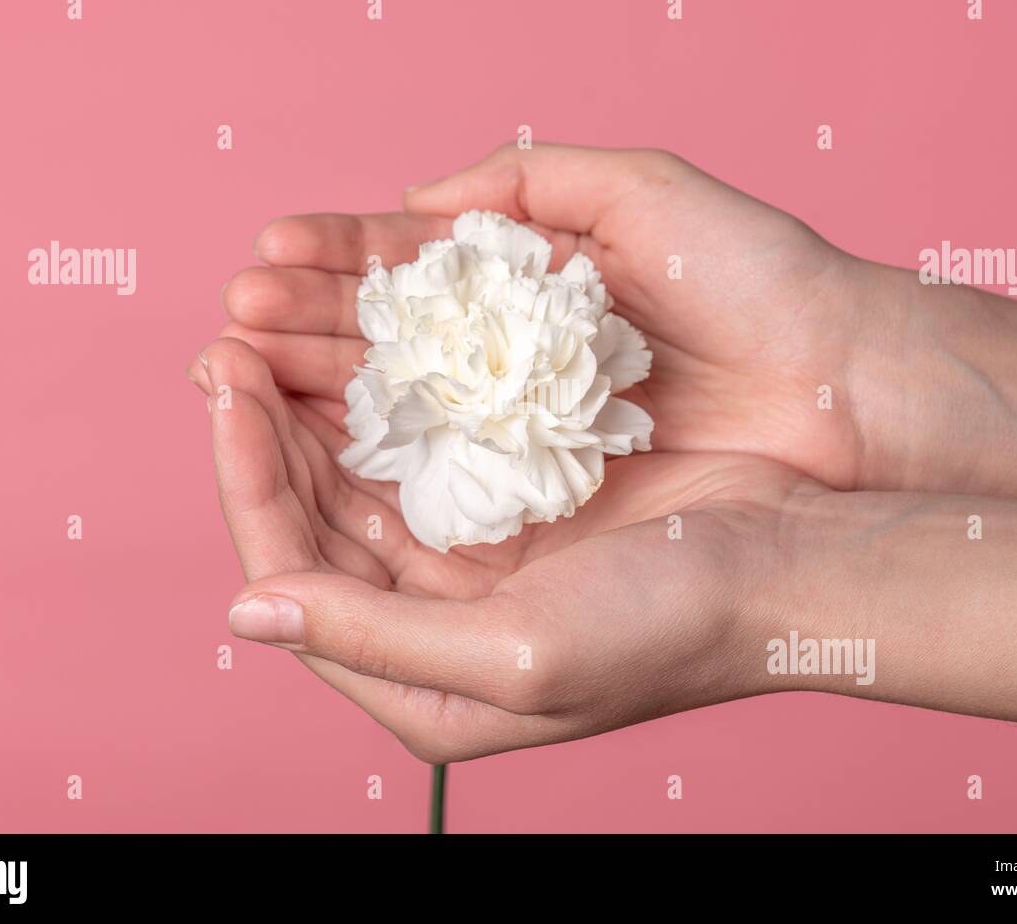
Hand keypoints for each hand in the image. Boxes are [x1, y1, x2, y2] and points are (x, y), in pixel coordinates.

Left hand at [190, 337, 818, 760]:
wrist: (792, 569)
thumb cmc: (667, 629)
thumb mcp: (514, 655)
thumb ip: (373, 636)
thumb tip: (246, 611)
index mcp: (422, 684)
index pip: (291, 574)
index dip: (247, 480)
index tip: (225, 387)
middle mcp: (434, 625)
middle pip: (315, 519)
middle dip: (266, 432)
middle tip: (230, 341)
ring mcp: (472, 561)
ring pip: (360, 476)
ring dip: (314, 407)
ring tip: (271, 332)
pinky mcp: (512, 506)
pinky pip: (422, 446)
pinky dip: (386, 396)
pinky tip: (357, 347)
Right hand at [214, 143, 874, 495]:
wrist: (843, 385)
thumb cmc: (755, 279)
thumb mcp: (643, 193)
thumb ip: (529, 184)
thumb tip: (416, 203)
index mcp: (530, 290)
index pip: (409, 275)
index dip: (335, 266)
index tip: (265, 260)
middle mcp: (515, 367)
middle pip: (386, 348)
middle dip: (301, 331)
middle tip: (232, 323)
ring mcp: (523, 438)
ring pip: (397, 415)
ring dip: (314, 392)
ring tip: (241, 367)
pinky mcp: (543, 504)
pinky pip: (442, 479)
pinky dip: (374, 461)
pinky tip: (308, 438)